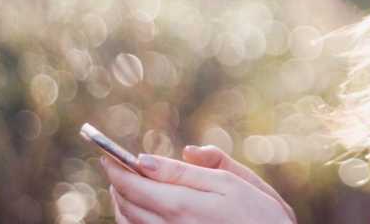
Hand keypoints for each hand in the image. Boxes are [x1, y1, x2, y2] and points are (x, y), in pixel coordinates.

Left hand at [100, 145, 295, 223]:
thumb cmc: (262, 217)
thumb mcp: (234, 183)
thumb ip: (194, 169)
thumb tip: (158, 157)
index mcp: (182, 205)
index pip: (133, 183)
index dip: (116, 167)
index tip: (107, 154)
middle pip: (126, 204)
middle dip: (117, 182)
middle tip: (115, 166)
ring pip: (129, 222)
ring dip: (122, 202)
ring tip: (126, 186)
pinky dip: (133, 220)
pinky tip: (141, 210)